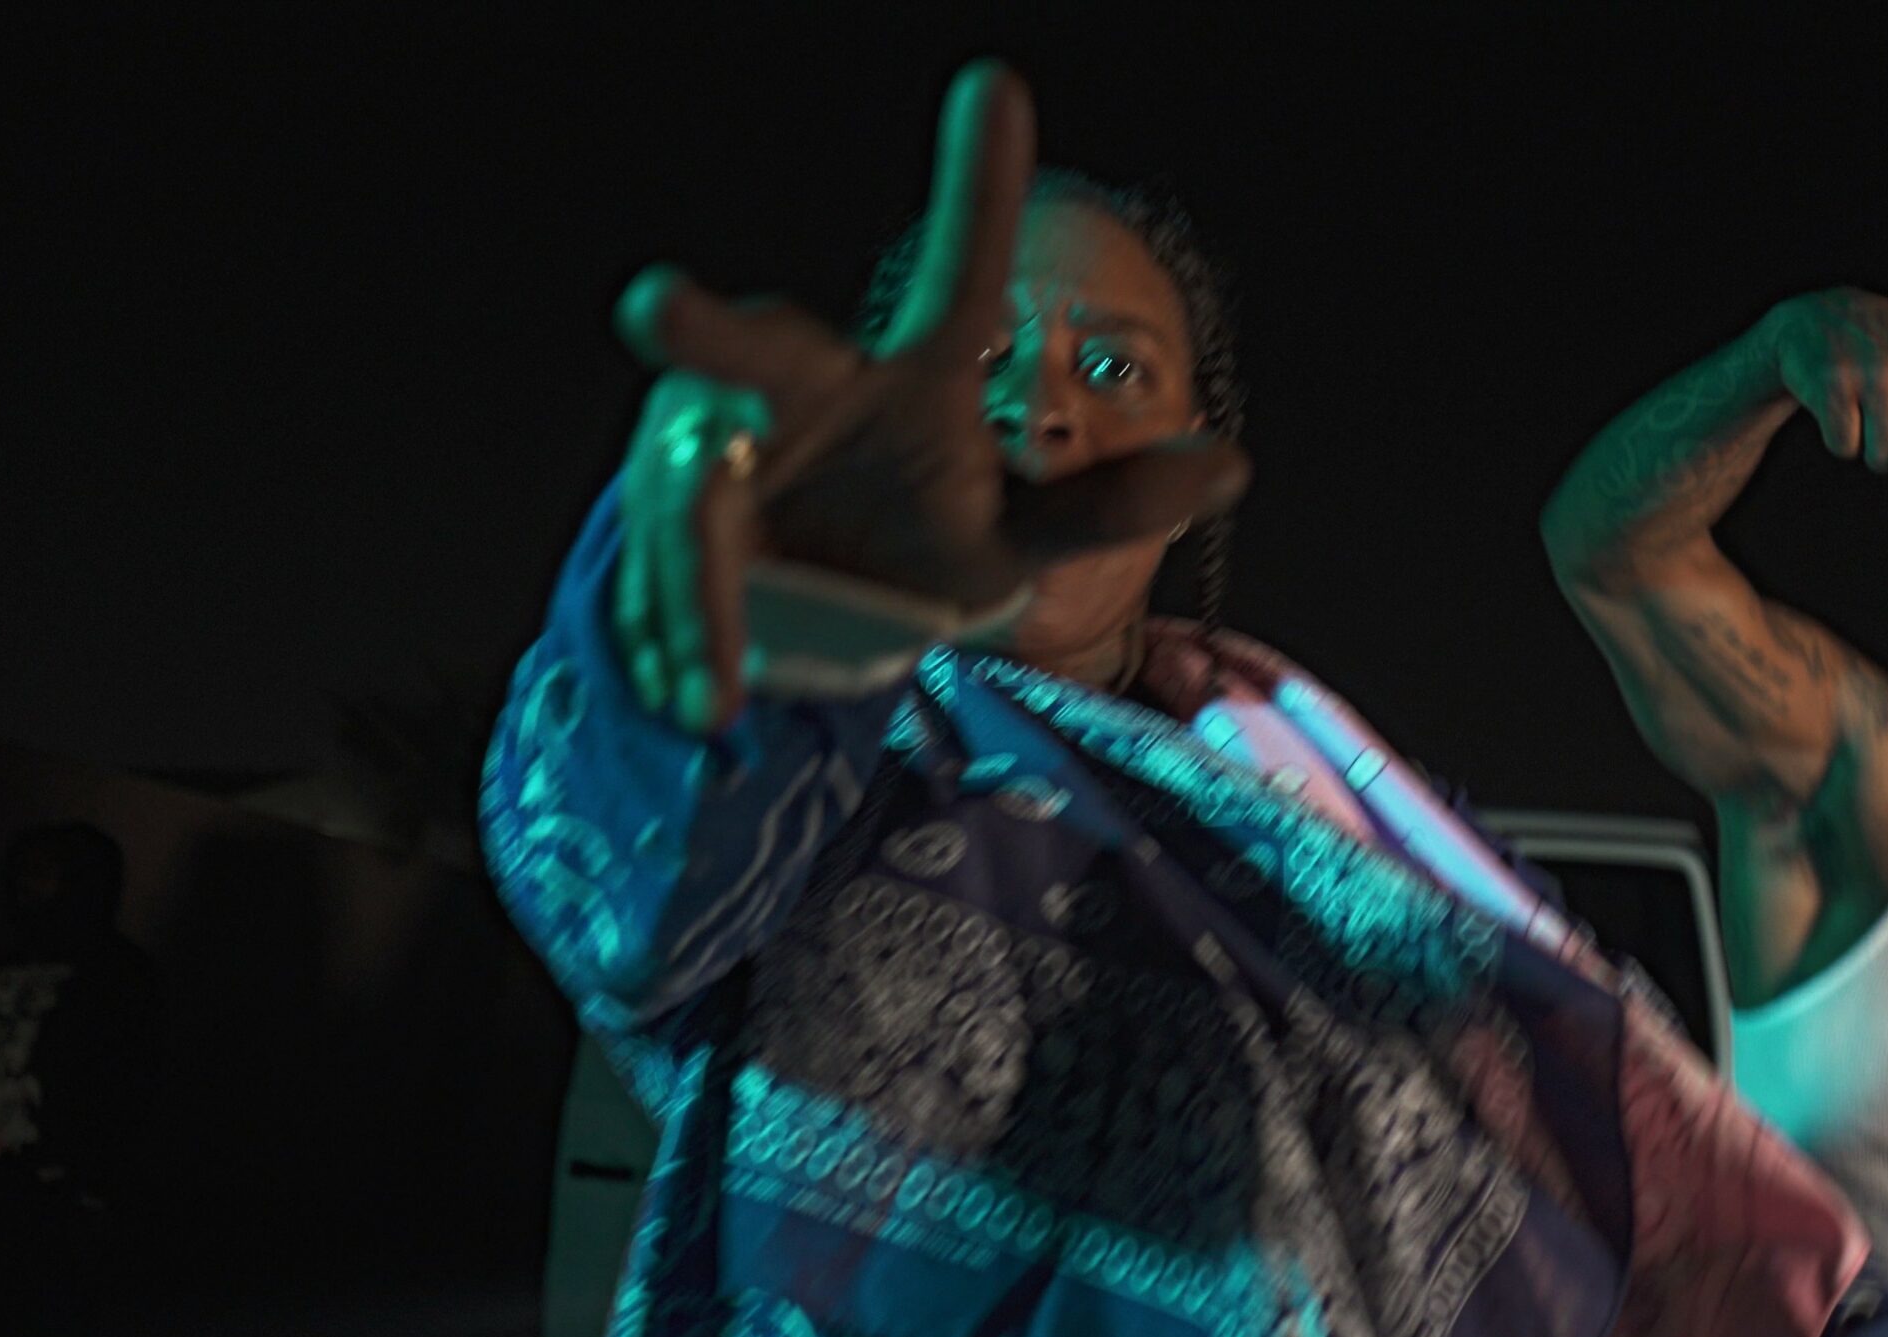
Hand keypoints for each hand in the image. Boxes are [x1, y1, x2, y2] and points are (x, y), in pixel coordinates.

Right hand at [610, 61, 1248, 729]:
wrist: (813, 615)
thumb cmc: (920, 541)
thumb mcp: (1015, 543)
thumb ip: (1107, 509)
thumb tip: (1235, 462)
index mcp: (912, 380)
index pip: (959, 281)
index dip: (976, 187)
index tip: (1000, 85)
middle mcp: (803, 386)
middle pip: (760, 350)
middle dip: (702, 330)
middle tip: (652, 304)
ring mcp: (716, 445)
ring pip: (691, 498)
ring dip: (697, 594)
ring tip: (716, 692)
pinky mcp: (658, 513)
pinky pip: (656, 574)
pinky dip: (680, 641)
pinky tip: (704, 701)